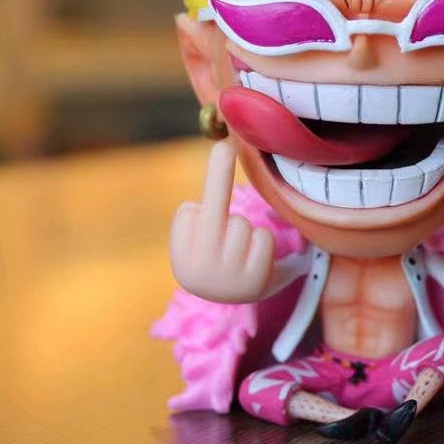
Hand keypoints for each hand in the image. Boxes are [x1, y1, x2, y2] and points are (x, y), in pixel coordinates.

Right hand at [169, 140, 274, 302]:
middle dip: (218, 176)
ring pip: (240, 223)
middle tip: (223, 146)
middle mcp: (201, 272)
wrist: (239, 298)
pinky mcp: (258, 281)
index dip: (196, 212)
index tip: (196, 211)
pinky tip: (256, 259)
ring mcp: (230, 277)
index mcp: (180, 261)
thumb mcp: (194, 244)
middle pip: (214, 211)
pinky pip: (263, 237)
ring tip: (240, 250)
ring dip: (243, 229)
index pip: (188, 213)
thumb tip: (198, 199)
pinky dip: (261, 241)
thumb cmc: (213, 257)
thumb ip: (194, 220)